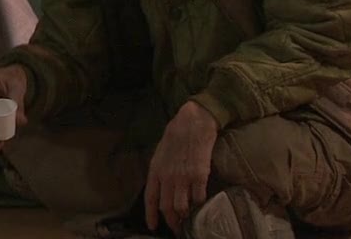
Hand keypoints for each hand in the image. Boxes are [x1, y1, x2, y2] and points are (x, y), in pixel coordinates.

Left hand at [144, 100, 218, 234]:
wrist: (193, 122)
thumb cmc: (175, 134)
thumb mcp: (160, 152)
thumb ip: (160, 170)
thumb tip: (162, 187)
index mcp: (155, 170)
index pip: (150, 198)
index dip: (151, 215)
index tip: (152, 226)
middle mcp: (168, 177)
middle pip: (167, 207)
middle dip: (171, 221)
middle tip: (176, 228)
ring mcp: (184, 177)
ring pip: (182, 207)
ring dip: (185, 216)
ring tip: (188, 219)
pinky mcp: (200, 175)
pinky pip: (199, 197)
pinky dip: (199, 203)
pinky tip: (200, 203)